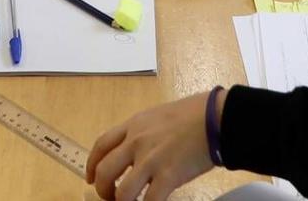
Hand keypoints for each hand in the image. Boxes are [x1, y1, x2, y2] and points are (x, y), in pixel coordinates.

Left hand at [88, 90, 216, 199]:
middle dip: (103, 190)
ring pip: (122, 193)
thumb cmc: (194, 114)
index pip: (101, 145)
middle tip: (111, 197)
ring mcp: (151, 159)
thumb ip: (144, 132)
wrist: (216, 118)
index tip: (91, 178)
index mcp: (133, 125)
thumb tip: (137, 152)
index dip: (92, 165)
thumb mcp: (159, 116)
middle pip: (104, 171)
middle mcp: (136, 142)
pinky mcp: (168, 175)